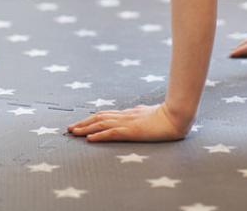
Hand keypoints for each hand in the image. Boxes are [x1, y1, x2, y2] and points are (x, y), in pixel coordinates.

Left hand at [66, 103, 189, 142]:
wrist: (177, 115)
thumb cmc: (168, 114)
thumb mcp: (151, 111)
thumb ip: (141, 111)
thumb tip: (136, 108)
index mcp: (130, 112)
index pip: (106, 114)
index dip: (91, 118)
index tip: (80, 122)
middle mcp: (126, 116)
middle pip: (99, 118)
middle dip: (83, 123)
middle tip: (69, 128)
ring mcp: (128, 123)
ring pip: (101, 124)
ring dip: (85, 129)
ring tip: (73, 133)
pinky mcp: (132, 131)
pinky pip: (111, 133)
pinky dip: (98, 136)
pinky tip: (89, 139)